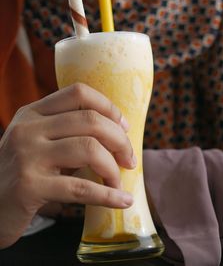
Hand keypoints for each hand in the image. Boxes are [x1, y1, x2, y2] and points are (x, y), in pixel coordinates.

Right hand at [0, 83, 134, 247]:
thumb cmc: (21, 172)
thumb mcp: (37, 143)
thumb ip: (67, 133)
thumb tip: (117, 134)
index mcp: (33, 113)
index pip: (78, 92)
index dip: (108, 107)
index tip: (123, 127)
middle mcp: (28, 129)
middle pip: (90, 120)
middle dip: (120, 140)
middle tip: (129, 159)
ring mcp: (27, 156)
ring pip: (89, 149)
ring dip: (113, 168)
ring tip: (118, 181)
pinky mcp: (29, 187)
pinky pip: (80, 188)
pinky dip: (108, 195)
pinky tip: (122, 200)